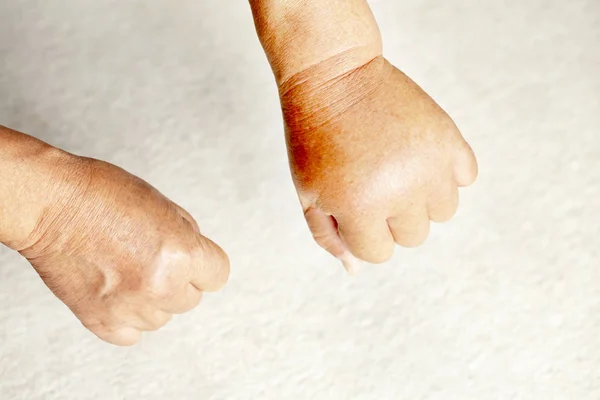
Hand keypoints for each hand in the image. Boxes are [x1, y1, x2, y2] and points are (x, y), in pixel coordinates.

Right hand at [14, 154, 228, 345]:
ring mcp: (129, 307)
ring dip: (152, 300)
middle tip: (153, 260)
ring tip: (129, 271)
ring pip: (161, 318)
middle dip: (179, 281)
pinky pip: (131, 334)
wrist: (50, 204)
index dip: (205, 265)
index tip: (194, 261)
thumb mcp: (164, 205)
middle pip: (191, 299)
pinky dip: (127, 319)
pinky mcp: (100, 320)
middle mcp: (160, 285)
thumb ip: (187, 238)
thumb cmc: (103, 194)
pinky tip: (118, 293)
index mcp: (181, 253)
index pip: (217, 275)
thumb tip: (197, 259)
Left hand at [280, 56, 477, 271]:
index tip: (351, 201)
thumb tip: (356, 271)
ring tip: (396, 166)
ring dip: (422, 197)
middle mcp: (401, 190)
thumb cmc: (313, 138)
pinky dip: (447, 171)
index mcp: (360, 207)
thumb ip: (330, 238)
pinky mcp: (449, 137)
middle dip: (391, 216)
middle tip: (372, 180)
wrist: (333, 77)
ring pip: (443, 211)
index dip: (361, 229)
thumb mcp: (308, 192)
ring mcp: (430, 163)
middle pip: (413, 237)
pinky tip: (418, 152)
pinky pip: (466, 177)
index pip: (378, 253)